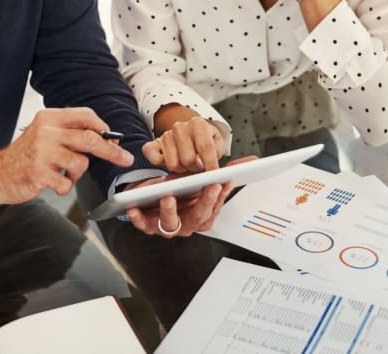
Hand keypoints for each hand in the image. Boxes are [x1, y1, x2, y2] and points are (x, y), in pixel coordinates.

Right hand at [0, 108, 133, 205]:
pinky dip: (64, 186)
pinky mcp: (39, 172)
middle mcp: (46, 132)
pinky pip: (66, 182)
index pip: (85, 116)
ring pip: (81, 163)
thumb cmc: (26, 155)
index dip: (103, 127)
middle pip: (91, 139)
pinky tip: (53, 182)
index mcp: (50, 118)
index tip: (114, 139)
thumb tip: (105, 137)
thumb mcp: (46, 134)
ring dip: (76, 173)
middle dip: (112, 151)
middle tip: (124, 159)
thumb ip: (70, 132)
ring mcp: (42, 152)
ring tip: (63, 173)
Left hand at [125, 156, 256, 237]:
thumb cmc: (179, 188)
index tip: (222, 182)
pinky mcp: (148, 224)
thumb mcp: (200, 178)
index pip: (214, 207)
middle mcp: (187, 224)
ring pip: (171, 224)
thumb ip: (224, 172)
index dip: (218, 196)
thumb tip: (252, 161)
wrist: (153, 194)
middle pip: (198, 218)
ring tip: (168, 197)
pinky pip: (144, 225)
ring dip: (170, 212)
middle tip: (207, 187)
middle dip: (204, 202)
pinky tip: (135, 208)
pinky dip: (139, 218)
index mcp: (201, 214)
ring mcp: (168, 226)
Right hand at [144, 107, 224, 172]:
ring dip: (181, 169)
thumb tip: (218, 167)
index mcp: (198, 124)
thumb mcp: (217, 142)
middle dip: (195, 168)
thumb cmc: (203, 139)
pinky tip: (170, 162)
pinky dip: (160, 164)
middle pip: (188, 159)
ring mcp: (165, 135)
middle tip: (198, 167)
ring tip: (186, 164)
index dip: (210, 164)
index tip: (212, 175)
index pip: (205, 147)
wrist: (188, 132)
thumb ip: (218, 152)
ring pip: (173, 164)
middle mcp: (180, 127)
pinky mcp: (153, 145)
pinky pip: (152, 158)